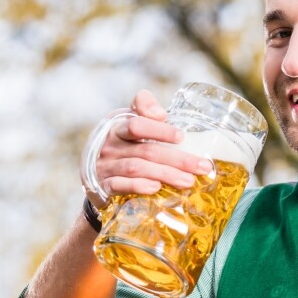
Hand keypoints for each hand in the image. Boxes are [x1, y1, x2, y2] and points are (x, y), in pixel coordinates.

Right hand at [81, 89, 213, 205]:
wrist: (95, 176)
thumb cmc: (123, 146)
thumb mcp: (131, 124)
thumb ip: (146, 109)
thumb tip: (160, 113)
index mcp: (118, 126)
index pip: (138, 124)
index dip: (160, 130)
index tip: (182, 137)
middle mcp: (110, 145)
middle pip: (146, 150)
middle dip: (177, 159)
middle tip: (202, 167)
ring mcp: (104, 166)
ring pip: (137, 168)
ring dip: (165, 174)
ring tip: (189, 181)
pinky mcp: (101, 186)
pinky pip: (118, 185)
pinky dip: (138, 186)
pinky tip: (156, 188)